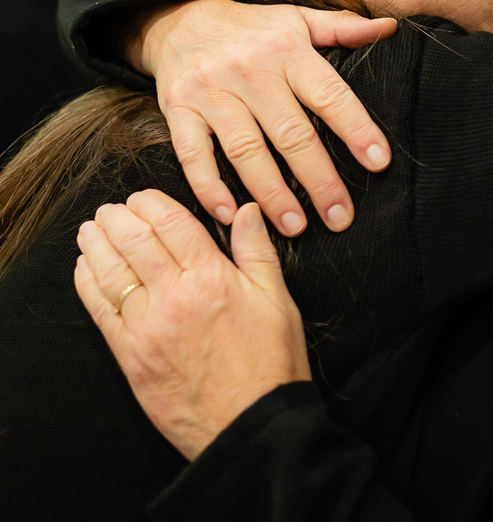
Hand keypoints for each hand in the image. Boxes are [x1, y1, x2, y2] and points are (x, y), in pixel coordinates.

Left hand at [74, 190, 311, 460]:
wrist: (249, 423)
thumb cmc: (271, 364)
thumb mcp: (278, 301)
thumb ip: (258, 252)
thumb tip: (248, 210)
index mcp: (214, 278)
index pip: (172, 223)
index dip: (151, 202)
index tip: (142, 196)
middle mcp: (175, 297)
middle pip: (134, 241)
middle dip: (118, 217)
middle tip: (112, 208)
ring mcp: (148, 326)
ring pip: (111, 271)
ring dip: (96, 244)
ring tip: (92, 229)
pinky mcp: (130, 354)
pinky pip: (100, 309)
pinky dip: (88, 283)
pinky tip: (86, 268)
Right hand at [137, 0, 396, 234]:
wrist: (179, 20)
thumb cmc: (253, 29)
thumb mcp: (298, 19)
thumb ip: (343, 27)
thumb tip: (391, 27)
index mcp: (287, 51)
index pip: (329, 94)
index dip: (356, 129)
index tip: (379, 162)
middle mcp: (249, 71)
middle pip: (291, 134)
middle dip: (319, 180)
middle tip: (341, 217)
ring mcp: (210, 92)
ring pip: (246, 151)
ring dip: (272, 193)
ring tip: (296, 227)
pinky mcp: (178, 110)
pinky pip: (193, 154)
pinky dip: (210, 187)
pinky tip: (232, 215)